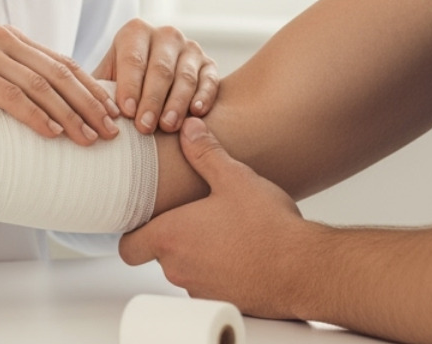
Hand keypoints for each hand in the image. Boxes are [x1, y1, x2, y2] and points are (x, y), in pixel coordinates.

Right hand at [0, 24, 120, 144]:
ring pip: (40, 85)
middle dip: (89, 104)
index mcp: (6, 38)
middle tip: (112, 133)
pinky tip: (51, 133)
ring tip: (90, 139)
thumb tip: (32, 111)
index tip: (111, 115)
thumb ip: (0, 79)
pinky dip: (34, 115)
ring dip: (70, 114)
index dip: (89, 89)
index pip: (60, 63)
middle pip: (58, 74)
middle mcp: (1, 40)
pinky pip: (8, 95)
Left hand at [94, 19, 219, 132]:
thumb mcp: (107, 81)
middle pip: (160, 69)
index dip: (129, 86)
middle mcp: (165, 35)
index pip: (133, 59)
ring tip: (168, 127)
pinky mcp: (209, 64)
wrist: (151, 83)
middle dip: (152, 100)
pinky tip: (196, 113)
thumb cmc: (123, 85)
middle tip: (145, 127)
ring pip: (185, 76)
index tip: (126, 112)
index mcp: (135, 32)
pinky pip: (209, 80)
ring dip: (176, 103)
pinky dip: (204, 96)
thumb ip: (98, 91)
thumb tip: (83, 112)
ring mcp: (190, 48)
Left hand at [120, 118, 313, 319]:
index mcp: (171, 236)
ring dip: (197, 253)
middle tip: (197, 216)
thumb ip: (205, 154)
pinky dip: (218, 271)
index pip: (128, 247)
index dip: (134, 232)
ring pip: (185, 270)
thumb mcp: (235, 178)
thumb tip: (189, 129)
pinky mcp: (222, 301)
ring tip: (223, 232)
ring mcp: (199, 289)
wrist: (304, 269)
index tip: (148, 219)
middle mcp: (178, 268)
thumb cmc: (268, 227)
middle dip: (173, 237)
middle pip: (158, 255)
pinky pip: (209, 285)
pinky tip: (240, 252)